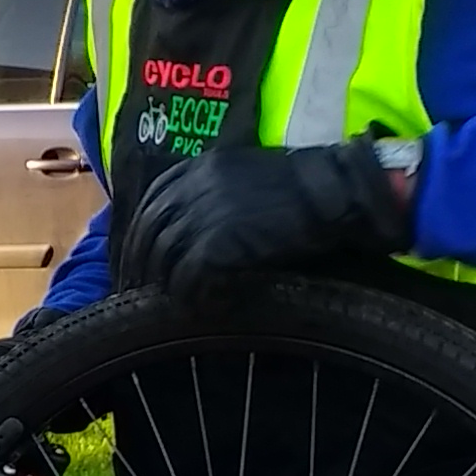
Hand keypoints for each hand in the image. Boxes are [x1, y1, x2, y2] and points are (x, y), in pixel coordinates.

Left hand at [118, 138, 417, 302]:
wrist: (337, 192)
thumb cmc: (306, 189)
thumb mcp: (250, 178)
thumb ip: (218, 196)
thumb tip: (199, 231)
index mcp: (200, 167)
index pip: (150, 201)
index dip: (139, 233)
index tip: (138, 258)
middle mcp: (194, 185)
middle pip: (147, 231)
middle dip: (139, 264)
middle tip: (139, 293)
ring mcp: (204, 212)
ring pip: (162, 256)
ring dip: (162, 285)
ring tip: (169, 306)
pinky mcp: (218, 241)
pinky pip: (188, 276)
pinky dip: (190, 296)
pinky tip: (201, 308)